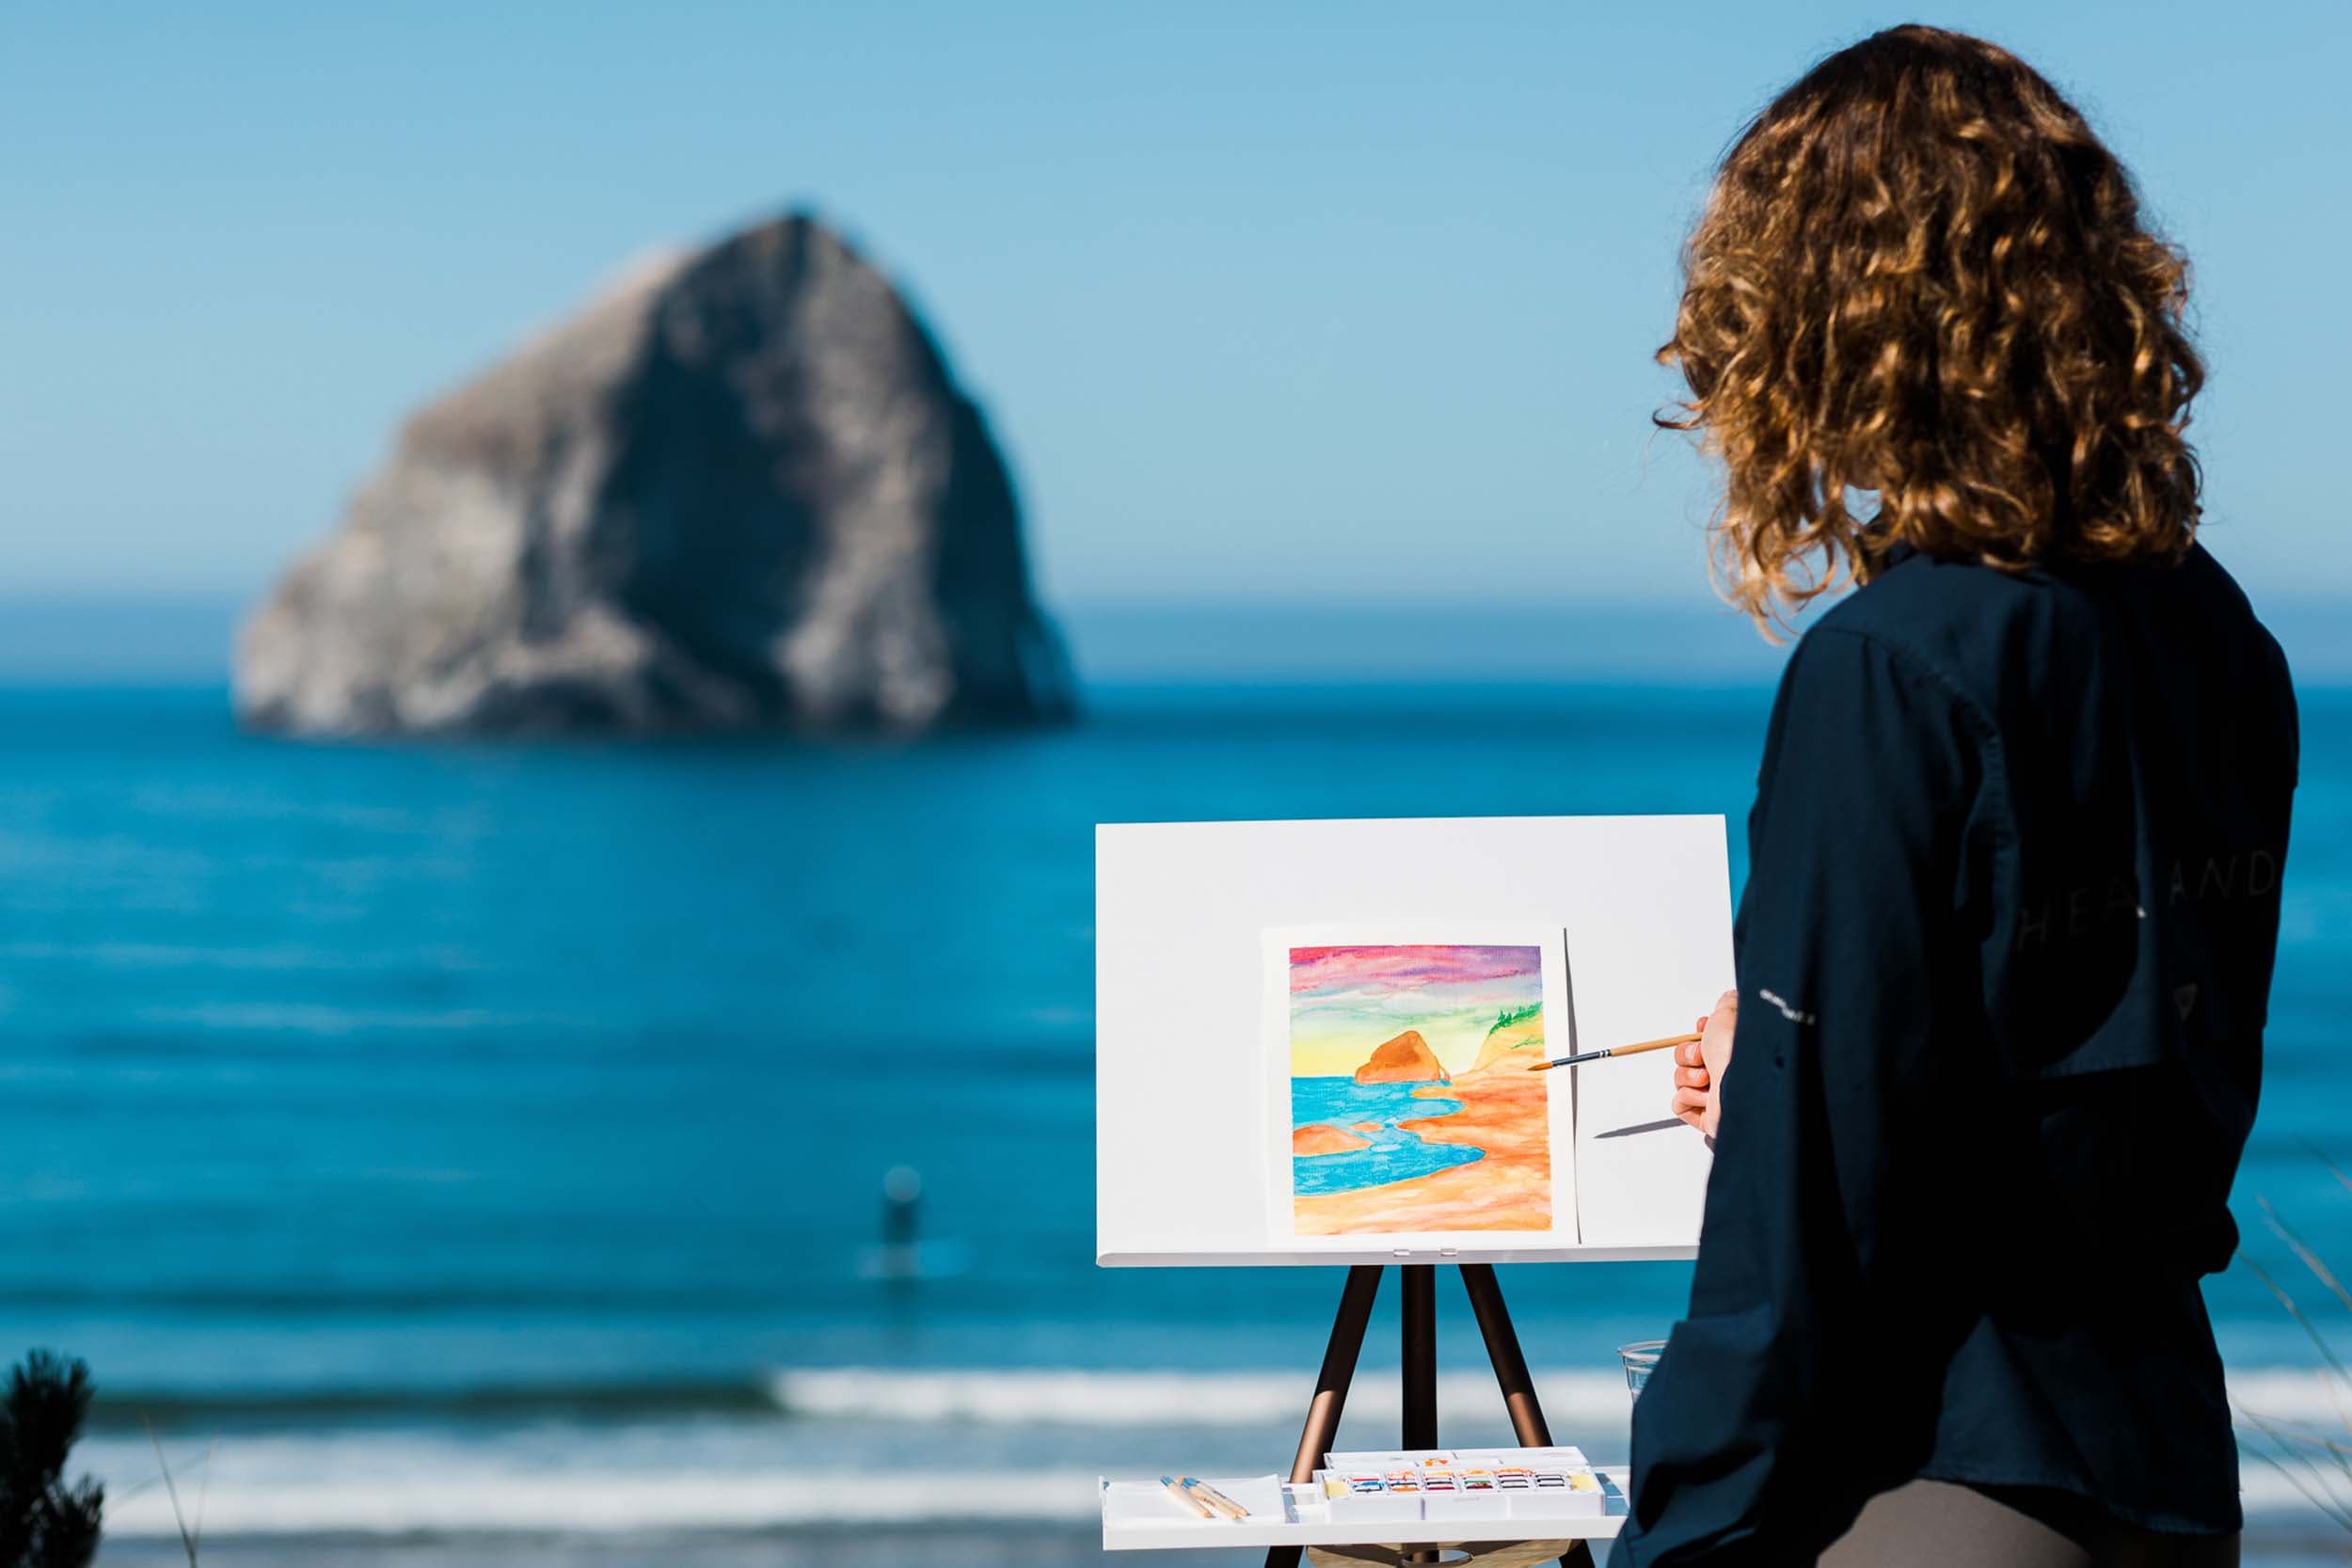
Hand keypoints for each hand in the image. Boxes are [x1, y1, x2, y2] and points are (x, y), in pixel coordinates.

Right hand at [1670, 989, 1737, 1138]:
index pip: (1704, 1040)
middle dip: (1689, 1055)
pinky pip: (1679, 1104)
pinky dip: (1687, 1099)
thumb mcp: (1728, 1015)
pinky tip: (1705, 1098)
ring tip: (1706, 1080)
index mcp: (1731, 1051)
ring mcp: (1716, 1096)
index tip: (1702, 1028)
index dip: (1697, 1035)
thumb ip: (1726, 1004)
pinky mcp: (1706, 1117)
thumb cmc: (1736, 1055)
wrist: (1741, 1090)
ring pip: (1680, 1080)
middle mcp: (1725, 1072)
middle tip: (1702, 1057)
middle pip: (1687, 1058)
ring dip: (1688, 1077)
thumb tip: (1730, 998)